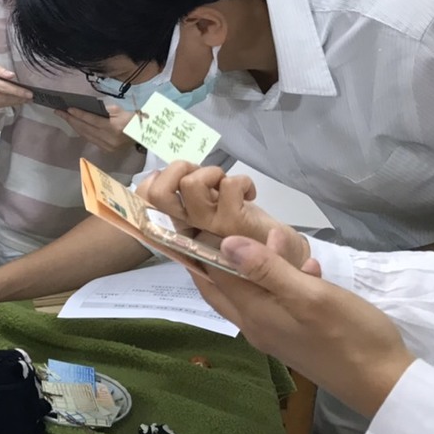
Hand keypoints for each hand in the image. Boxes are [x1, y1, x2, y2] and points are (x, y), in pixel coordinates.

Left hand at [57, 105, 135, 151]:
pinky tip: (76, 125)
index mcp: (113, 127)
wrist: (143, 134)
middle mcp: (108, 139)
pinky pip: (90, 140)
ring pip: (85, 135)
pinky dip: (82, 132)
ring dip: (74, 126)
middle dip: (71, 119)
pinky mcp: (106, 150)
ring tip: (64, 117)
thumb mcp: (119, 110)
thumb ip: (103, 110)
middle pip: (85, 129)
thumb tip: (86, 109)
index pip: (91, 120)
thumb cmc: (132, 118)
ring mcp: (107, 146)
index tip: (67, 109)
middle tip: (59, 111)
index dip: (79, 114)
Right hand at [139, 162, 310, 269]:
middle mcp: (188, 231)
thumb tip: (163, 177)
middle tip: (202, 177)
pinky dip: (240, 181)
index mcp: (178, 230)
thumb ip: (192, 205)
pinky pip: (229, 186)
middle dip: (177, 170)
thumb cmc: (250, 240)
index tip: (176, 177)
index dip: (150, 184)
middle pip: (158, 194)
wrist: (287, 263)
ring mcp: (209, 229)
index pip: (145, 204)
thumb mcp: (212, 219)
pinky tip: (249, 194)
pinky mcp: (235, 224)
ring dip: (210, 173)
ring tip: (225, 185)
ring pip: (191, 185)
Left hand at [195, 229, 414, 417]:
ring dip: (255, 265)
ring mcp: (272, 333)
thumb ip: (267, 270)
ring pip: (249, 292)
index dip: (204, 247)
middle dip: (218, 256)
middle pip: (222, 286)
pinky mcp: (291, 336)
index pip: (212, 275)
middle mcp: (253, 325)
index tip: (204, 218)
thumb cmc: (349, 335)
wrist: (383, 383)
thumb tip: (225, 243)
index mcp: (253, 313)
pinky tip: (308, 268)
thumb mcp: (310, 295)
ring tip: (277, 238)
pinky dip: (280, 281)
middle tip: (225, 225)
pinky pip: (272, 302)